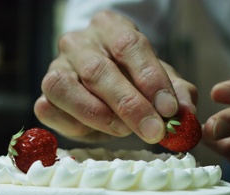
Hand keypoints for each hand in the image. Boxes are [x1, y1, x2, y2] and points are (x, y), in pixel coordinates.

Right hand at [34, 11, 196, 143]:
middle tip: (153, 130)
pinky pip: (49, 110)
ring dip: (97, 115)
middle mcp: (78, 43)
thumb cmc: (132, 80)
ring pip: (65, 88)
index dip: (150, 78)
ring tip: (123, 131)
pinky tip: (94, 131)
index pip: (129, 45)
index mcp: (110, 27)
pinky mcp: (43, 95)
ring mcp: (55, 68)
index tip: (169, 109)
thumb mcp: (160, 81)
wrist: (100, 86)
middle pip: (98, 70)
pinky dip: (73, 125)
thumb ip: (177, 94)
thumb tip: (185, 116)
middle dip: (129, 105)